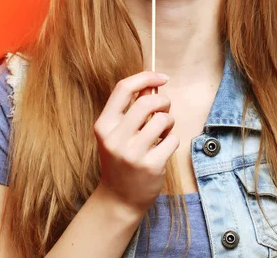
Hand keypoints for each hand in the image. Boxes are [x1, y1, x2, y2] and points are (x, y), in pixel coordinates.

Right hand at [93, 71, 179, 214]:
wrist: (119, 199)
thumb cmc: (121, 159)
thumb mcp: (117, 133)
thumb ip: (132, 108)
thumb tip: (152, 84)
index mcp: (104, 125)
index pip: (123, 89)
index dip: (145, 77)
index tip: (161, 77)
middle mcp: (115, 138)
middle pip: (147, 102)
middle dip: (163, 101)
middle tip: (165, 109)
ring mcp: (132, 153)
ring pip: (163, 120)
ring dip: (169, 122)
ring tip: (163, 132)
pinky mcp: (150, 165)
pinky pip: (172, 139)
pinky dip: (172, 140)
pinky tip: (163, 148)